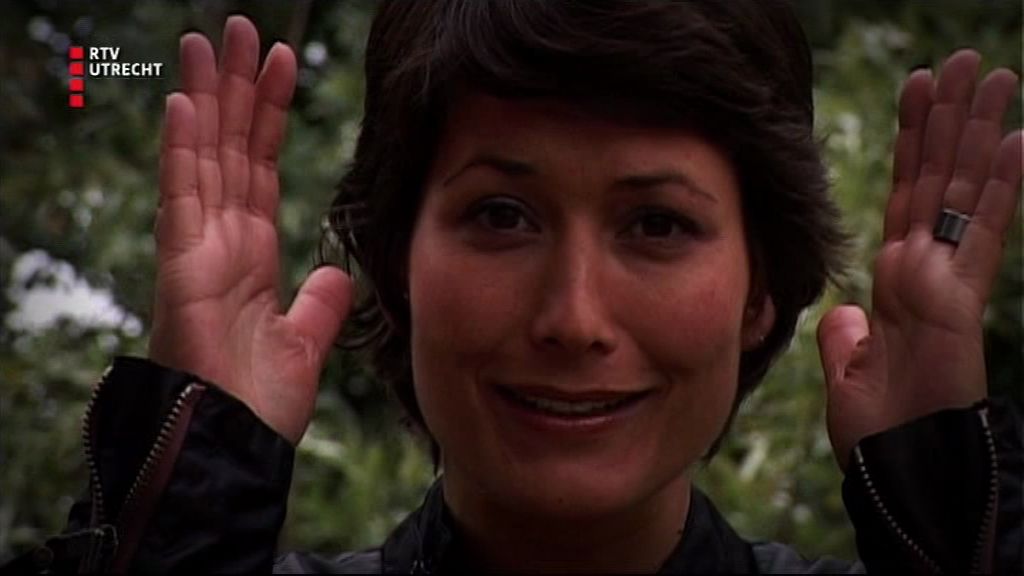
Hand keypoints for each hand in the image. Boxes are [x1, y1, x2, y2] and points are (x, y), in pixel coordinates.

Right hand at [150, 16, 352, 443]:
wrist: (235, 443)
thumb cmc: (257, 402)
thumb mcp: (304, 341)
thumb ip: (319, 303)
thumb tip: (335, 273)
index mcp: (254, 254)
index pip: (263, 167)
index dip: (271, 117)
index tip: (281, 67)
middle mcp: (224, 240)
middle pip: (233, 148)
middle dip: (240, 88)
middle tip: (244, 29)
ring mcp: (199, 248)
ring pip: (205, 157)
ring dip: (210, 98)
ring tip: (212, 41)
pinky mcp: (182, 265)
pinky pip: (184, 195)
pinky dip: (185, 149)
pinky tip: (188, 102)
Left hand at [817, 50, 1021, 469]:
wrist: (895, 471)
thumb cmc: (876, 435)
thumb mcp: (848, 376)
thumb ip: (847, 338)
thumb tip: (845, 313)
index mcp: (896, 283)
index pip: (905, 197)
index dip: (914, 145)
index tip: (921, 93)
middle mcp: (924, 271)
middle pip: (937, 179)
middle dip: (950, 120)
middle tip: (964, 62)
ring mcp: (945, 280)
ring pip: (960, 190)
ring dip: (976, 132)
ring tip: (992, 74)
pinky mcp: (960, 298)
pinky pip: (980, 232)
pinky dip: (998, 187)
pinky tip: (1016, 140)